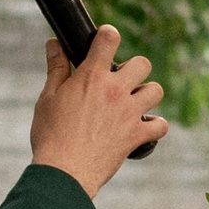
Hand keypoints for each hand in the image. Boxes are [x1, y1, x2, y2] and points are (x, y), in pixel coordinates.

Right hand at [30, 26, 165, 196]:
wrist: (64, 172)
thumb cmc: (50, 135)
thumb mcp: (47, 98)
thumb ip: (56, 68)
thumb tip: (54, 44)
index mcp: (92, 77)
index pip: (108, 39)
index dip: (108, 35)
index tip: (105, 41)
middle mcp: (115, 91)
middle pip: (142, 63)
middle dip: (133, 68)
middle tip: (119, 82)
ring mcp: (129, 113)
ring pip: (156, 90)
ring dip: (147, 94)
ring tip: (133, 103)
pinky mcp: (137, 136)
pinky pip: (160, 126)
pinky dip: (155, 126)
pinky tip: (143, 128)